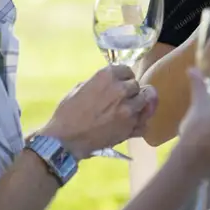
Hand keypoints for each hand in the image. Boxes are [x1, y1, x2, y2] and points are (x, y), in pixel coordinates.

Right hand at [41, 65, 157, 159]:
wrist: (65, 140)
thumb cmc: (67, 112)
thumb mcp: (80, 87)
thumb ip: (100, 82)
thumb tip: (111, 83)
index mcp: (107, 76)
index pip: (127, 70)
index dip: (122, 77)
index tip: (119, 83)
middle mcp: (121, 90)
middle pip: (136, 85)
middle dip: (129, 91)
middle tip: (120, 99)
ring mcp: (129, 110)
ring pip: (144, 101)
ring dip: (137, 105)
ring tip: (127, 110)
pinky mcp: (131, 128)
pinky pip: (144, 122)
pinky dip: (140, 123)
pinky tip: (132, 124)